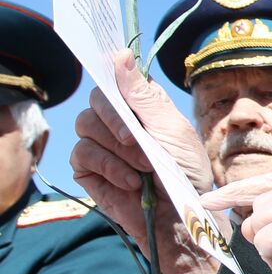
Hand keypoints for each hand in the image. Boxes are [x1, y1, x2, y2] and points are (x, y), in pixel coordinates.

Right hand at [71, 49, 219, 273]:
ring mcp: (102, 147)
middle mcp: (118, 123)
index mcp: (141, 107)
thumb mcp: (172, 129)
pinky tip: (132, 182)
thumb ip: (142, 95)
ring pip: (87, 129)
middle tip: (141, 143)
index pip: (114, 81)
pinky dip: (110, 168)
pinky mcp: (90, 172)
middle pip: (96, 103)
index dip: (111, 79)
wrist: (183, 219)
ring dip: (119, 150)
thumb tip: (118, 55)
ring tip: (146, 169)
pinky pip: (83, 157)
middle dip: (118, 123)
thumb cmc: (187, 173)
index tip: (113, 83)